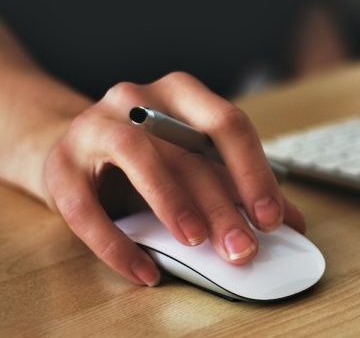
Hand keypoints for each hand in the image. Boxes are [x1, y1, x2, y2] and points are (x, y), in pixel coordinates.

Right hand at [43, 72, 304, 285]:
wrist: (73, 150)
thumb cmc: (148, 157)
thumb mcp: (196, 163)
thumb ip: (239, 187)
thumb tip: (293, 222)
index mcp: (182, 94)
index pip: (228, 124)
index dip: (253, 172)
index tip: (272, 217)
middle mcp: (138, 99)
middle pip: (187, 150)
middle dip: (221, 204)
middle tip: (243, 247)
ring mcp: (94, 127)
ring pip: (137, 156)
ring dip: (172, 202)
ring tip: (196, 242)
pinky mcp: (59, 166)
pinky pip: (85, 207)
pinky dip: (117, 244)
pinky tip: (145, 271)